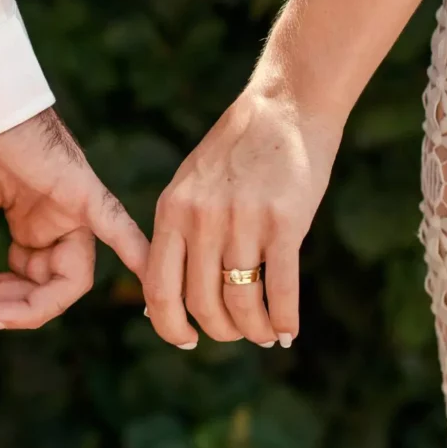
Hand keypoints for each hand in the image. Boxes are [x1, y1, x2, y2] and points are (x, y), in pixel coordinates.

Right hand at [0, 108, 148, 329]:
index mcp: (27, 222)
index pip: (27, 283)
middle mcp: (55, 219)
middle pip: (51, 288)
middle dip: (13, 307)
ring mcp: (70, 206)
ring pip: (74, 276)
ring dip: (36, 304)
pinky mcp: (80, 190)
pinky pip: (117, 227)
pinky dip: (137, 257)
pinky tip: (155, 290)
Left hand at [143, 74, 342, 348]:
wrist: (285, 107)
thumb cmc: (237, 152)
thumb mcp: (190, 186)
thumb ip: (177, 235)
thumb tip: (160, 299)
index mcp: (172, 211)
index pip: (159, 289)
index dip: (169, 326)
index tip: (187, 340)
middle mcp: (201, 219)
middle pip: (201, 303)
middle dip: (220, 331)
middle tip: (235, 334)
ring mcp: (243, 221)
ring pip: (241, 302)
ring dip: (253, 330)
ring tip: (263, 335)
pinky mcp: (285, 221)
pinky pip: (280, 289)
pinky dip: (283, 319)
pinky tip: (287, 331)